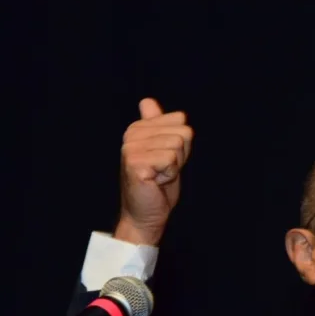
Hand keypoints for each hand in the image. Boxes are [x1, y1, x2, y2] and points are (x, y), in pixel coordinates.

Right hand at [115, 98, 193, 245]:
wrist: (146, 214)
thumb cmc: (157, 186)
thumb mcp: (164, 151)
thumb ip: (159, 126)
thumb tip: (147, 101)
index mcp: (138, 128)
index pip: (180, 120)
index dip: (182, 144)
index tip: (166, 159)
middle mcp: (132, 134)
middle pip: (182, 132)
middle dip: (180, 156)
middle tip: (163, 170)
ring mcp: (132, 148)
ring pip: (177, 146)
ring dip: (174, 166)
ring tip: (158, 176)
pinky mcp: (135, 163)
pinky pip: (170, 159)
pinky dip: (169, 175)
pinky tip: (155, 182)